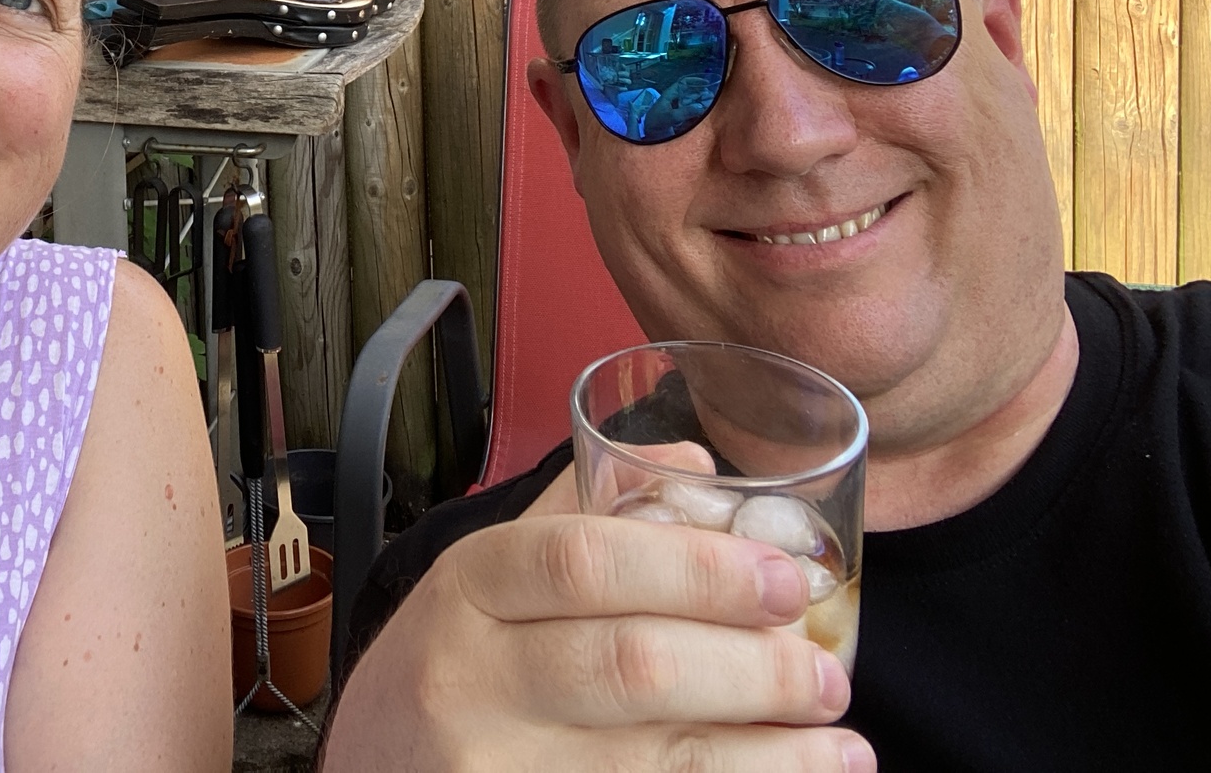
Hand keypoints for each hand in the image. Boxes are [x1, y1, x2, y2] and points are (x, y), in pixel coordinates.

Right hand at [322, 467, 871, 772]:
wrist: (368, 769)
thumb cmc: (448, 666)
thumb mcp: (485, 576)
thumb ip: (584, 515)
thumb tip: (698, 467)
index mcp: (470, 586)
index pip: (582, 560)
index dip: (696, 569)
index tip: (787, 580)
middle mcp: (472, 679)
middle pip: (629, 666)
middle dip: (750, 669)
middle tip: (828, 672)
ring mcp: (495, 768)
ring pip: (652, 761)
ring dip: (768, 757)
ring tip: (842, 743)